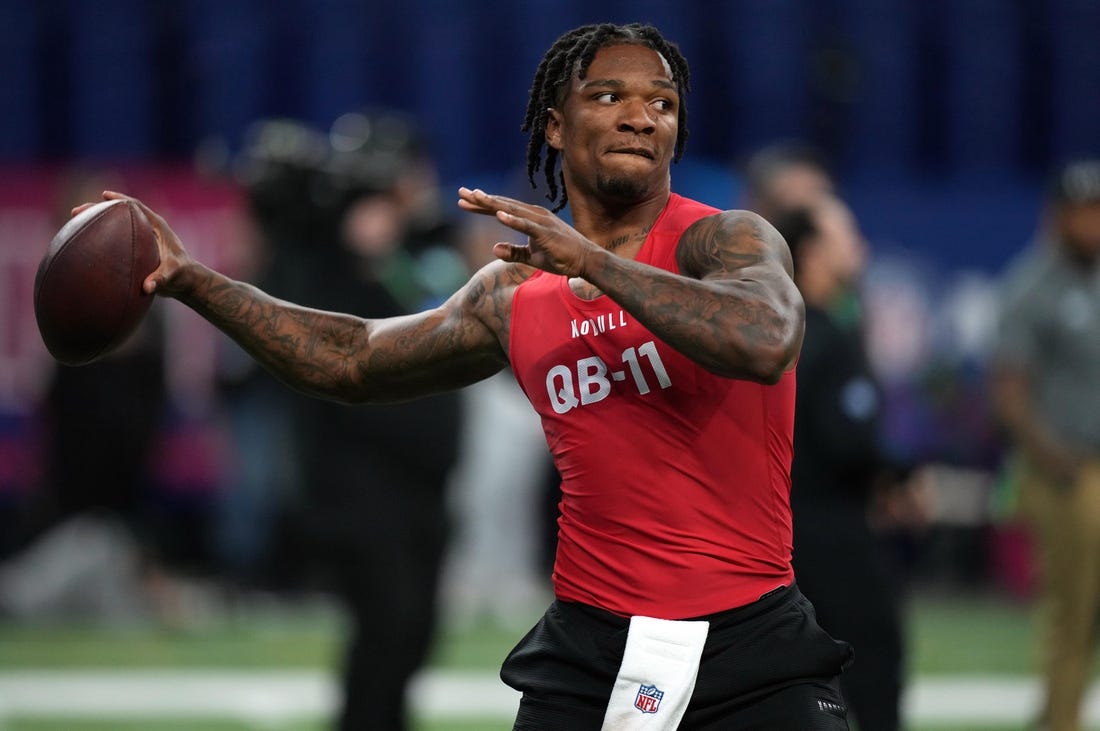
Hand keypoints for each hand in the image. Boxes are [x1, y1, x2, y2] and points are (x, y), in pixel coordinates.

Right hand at [73, 191, 197, 297]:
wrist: (185, 282)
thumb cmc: (182, 275)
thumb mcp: (173, 275)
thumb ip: (161, 279)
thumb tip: (146, 287)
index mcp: (157, 227)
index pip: (137, 207)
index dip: (120, 200)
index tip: (104, 195)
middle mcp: (148, 229)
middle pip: (120, 214)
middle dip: (98, 210)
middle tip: (77, 211)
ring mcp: (140, 238)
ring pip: (114, 226)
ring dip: (95, 223)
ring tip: (73, 223)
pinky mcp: (135, 248)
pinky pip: (114, 239)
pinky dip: (99, 239)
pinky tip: (82, 245)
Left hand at [457, 187, 595, 276]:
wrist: (585, 261)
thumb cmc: (561, 257)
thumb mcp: (532, 257)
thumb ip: (514, 252)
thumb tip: (494, 249)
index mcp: (530, 218)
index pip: (501, 209)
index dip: (482, 206)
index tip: (463, 201)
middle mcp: (534, 214)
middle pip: (502, 205)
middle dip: (481, 199)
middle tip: (461, 192)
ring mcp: (540, 221)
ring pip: (512, 210)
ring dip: (493, 204)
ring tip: (476, 197)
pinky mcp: (546, 232)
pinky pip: (526, 225)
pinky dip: (512, 220)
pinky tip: (498, 215)